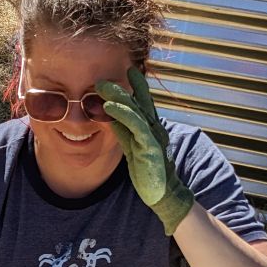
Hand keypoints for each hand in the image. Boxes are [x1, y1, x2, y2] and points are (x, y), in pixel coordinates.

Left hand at [96, 67, 193, 234]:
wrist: (164, 195)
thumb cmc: (148, 173)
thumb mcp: (132, 148)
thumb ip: (124, 132)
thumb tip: (110, 117)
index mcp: (152, 129)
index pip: (143, 103)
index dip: (136, 87)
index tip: (128, 71)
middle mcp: (155, 128)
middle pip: (138, 102)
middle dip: (122, 88)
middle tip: (103, 77)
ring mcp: (154, 136)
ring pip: (136, 110)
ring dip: (119, 96)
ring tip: (102, 86)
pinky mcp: (150, 147)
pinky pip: (135, 125)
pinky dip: (122, 113)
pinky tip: (109, 106)